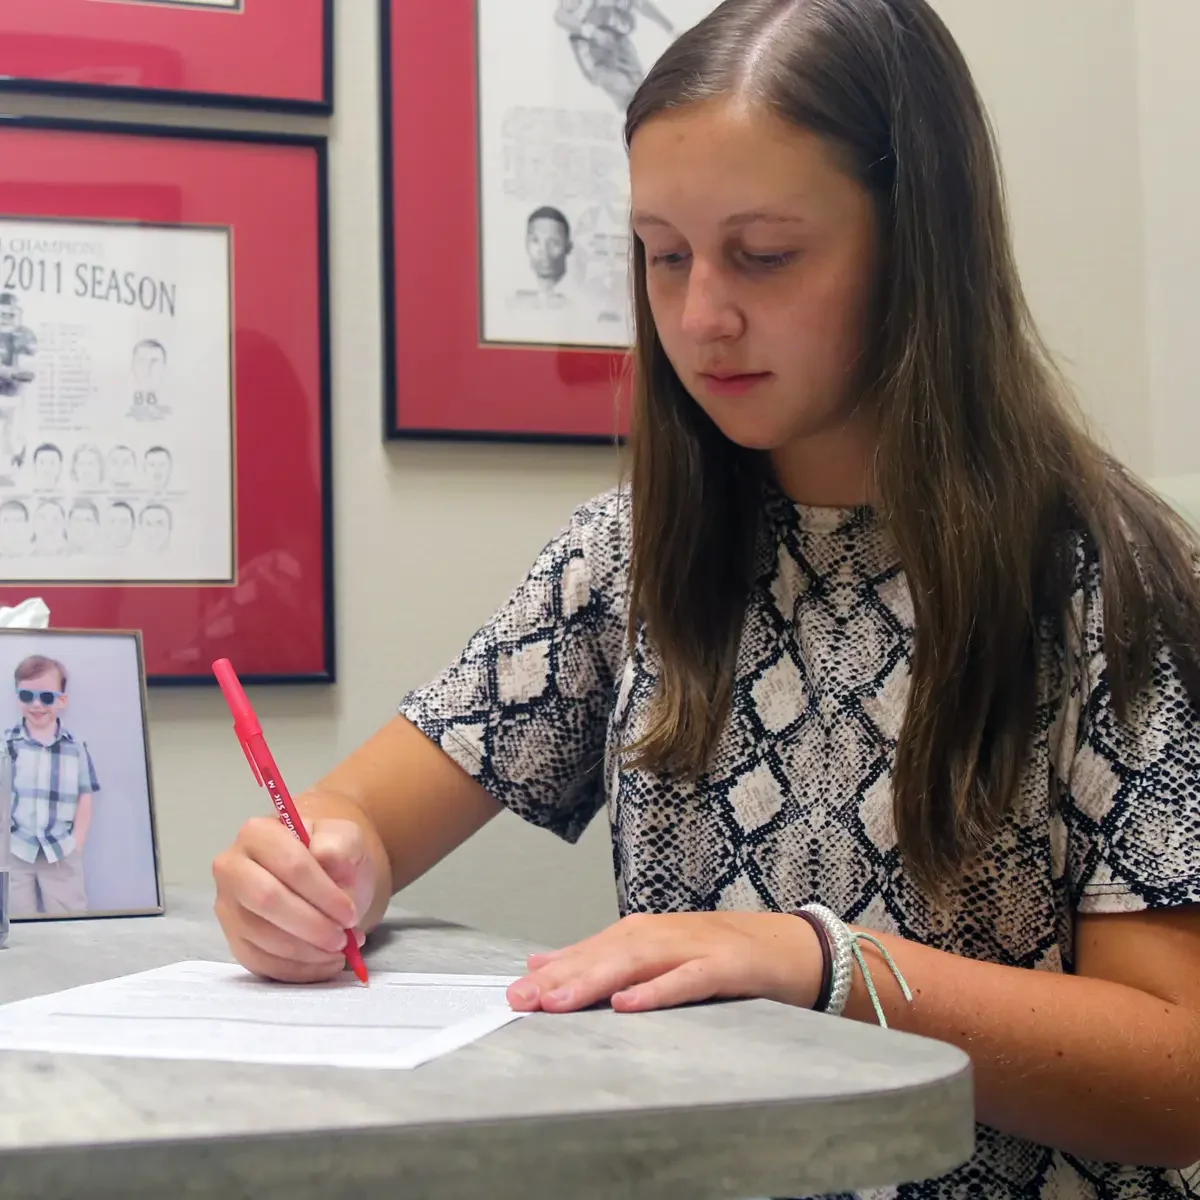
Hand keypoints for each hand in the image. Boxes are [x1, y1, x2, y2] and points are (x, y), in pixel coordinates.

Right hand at [212, 815, 376, 983]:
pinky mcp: (234, 940)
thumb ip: (340, 843)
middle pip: (267, 901)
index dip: (322, 894)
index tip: (349, 914)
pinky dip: (297, 970)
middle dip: (311, 926)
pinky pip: (261, 963)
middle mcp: (232, 868)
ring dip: (307, 951)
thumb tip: (325, 857)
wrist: (324, 875)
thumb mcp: (346, 838)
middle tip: (343, 939)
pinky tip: (324, 963)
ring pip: (262, 937)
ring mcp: (229, 907)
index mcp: (258, 833)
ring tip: (340, 950)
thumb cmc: (331, 855)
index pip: (290, 864)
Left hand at [506, 911, 822, 1013]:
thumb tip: (543, 962)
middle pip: (605, 954)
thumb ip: (602, 959)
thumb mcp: (657, 954)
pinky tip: (628, 1005)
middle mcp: (662, 935)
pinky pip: (686, 980)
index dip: (551, 971)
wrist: (793, 948)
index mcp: (643, 934)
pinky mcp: (725, 966)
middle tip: (523, 999)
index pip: (589, 951)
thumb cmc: (720, 955)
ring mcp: (694, 947)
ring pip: (637, 963)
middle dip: (561, 977)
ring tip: (559, 1002)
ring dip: (595, 981)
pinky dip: (657, 991)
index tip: (513, 993)